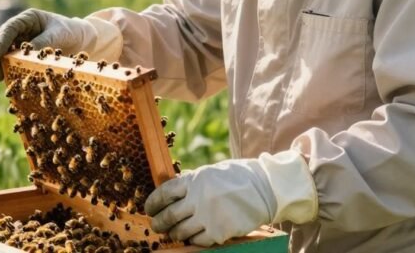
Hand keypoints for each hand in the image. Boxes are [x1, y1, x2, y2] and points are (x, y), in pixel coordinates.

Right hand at [0, 9, 120, 80]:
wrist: (81, 41)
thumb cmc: (70, 31)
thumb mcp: (60, 34)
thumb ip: (44, 42)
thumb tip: (27, 55)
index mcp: (27, 19)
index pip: (9, 28)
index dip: (0, 41)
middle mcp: (19, 31)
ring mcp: (19, 45)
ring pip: (2, 55)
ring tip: (0, 78)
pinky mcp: (22, 59)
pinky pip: (12, 65)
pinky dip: (9, 73)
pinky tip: (11, 82)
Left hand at [145, 151, 317, 246]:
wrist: (265, 188)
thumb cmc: (236, 178)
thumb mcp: (210, 172)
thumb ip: (191, 182)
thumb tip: (170, 192)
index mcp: (194, 180)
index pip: (164, 193)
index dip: (152, 203)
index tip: (148, 209)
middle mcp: (198, 198)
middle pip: (168, 216)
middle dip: (158, 223)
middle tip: (156, 226)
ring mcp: (208, 216)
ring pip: (181, 231)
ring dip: (174, 234)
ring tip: (174, 233)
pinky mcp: (219, 231)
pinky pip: (198, 241)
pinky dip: (192, 240)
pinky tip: (191, 237)